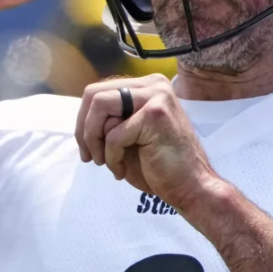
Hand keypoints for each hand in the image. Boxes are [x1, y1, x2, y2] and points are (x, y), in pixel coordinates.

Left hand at [75, 74, 217, 209]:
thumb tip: (82, 113)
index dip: (84, 121)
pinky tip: (122, 171)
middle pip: (94, 94)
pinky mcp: (155, 115)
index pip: (98, 91)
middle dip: (84, 129)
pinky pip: (113, 135)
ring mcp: (157, 96)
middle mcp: (154, 84)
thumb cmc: (158, 165)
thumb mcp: (128, 133)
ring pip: (99, 107)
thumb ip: (110, 117)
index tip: (87, 148)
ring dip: (94, 141)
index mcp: (147, 86)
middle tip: (90, 156)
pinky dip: (111, 158)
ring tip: (105, 163)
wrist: (190, 187)